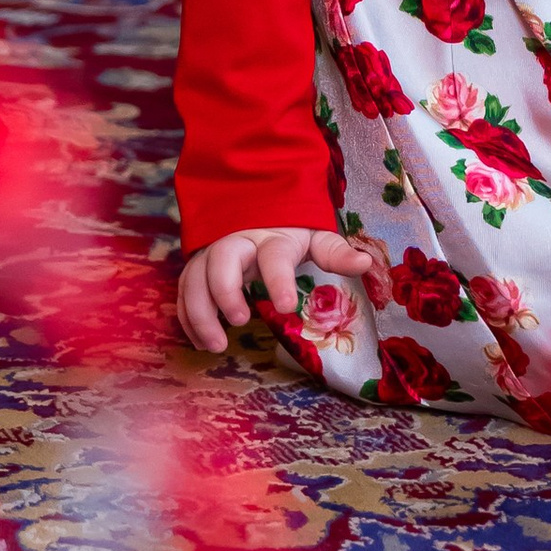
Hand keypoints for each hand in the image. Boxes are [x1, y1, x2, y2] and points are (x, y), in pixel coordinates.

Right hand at [177, 224, 388, 354]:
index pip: (274, 256)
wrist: (254, 206)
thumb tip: (366, 263)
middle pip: (222, 259)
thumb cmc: (289, 229)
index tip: (286, 307)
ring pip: (195, 277)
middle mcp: (237, 241)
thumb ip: (336, 252)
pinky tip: (201, 342)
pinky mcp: (196, 266)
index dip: (278, 280)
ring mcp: (212, 252)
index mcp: (272, 236)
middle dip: (225, 290)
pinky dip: (187, 317)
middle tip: (239, 320)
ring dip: (200, 312)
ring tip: (215, 345)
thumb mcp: (316, 237)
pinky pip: (184, 290)